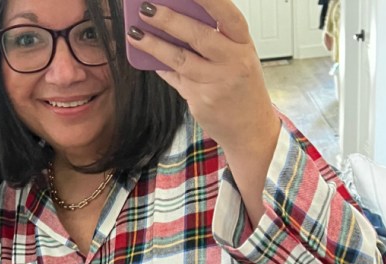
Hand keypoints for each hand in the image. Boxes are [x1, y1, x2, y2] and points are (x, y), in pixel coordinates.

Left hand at [126, 0, 279, 155]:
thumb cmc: (242, 87)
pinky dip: (160, 67)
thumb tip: (176, 19)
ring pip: (180, 59)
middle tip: (146, 8)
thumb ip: (215, 40)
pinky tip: (147, 58)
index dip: (210, 0)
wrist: (251, 129)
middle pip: (198, 36)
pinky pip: (175, 79)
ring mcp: (217, 84)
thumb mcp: (238, 58)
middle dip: (169, 20)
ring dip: (154, 45)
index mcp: (244, 45)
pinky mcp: (201, 102)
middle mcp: (234, 63)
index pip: (228, 15)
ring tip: (135, 33)